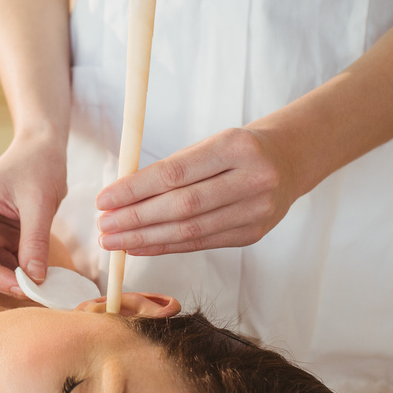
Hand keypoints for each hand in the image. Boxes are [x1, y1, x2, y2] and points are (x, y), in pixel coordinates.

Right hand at [0, 135, 67, 295]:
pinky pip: (3, 256)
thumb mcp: (39, 203)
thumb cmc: (38, 164)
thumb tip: (35, 279)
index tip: (23, 288)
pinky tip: (37, 270)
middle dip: (3, 278)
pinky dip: (19, 266)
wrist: (43, 146)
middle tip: (34, 290)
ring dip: (13, 274)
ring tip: (39, 281)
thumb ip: (35, 241)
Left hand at [95, 127, 299, 254]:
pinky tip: (140, 247)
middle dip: (136, 219)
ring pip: (190, 230)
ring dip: (145, 239)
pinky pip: (201, 243)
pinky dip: (166, 246)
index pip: (175, 173)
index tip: (104, 200)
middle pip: (182, 206)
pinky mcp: (253, 234)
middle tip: (104, 226)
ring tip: (114, 241)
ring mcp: (256, 211)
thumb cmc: (235, 151)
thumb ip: (171, 169)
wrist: (289, 161)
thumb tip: (120, 197)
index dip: (135, 189)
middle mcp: (251, 179)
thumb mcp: (208, 145)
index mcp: (235, 146)